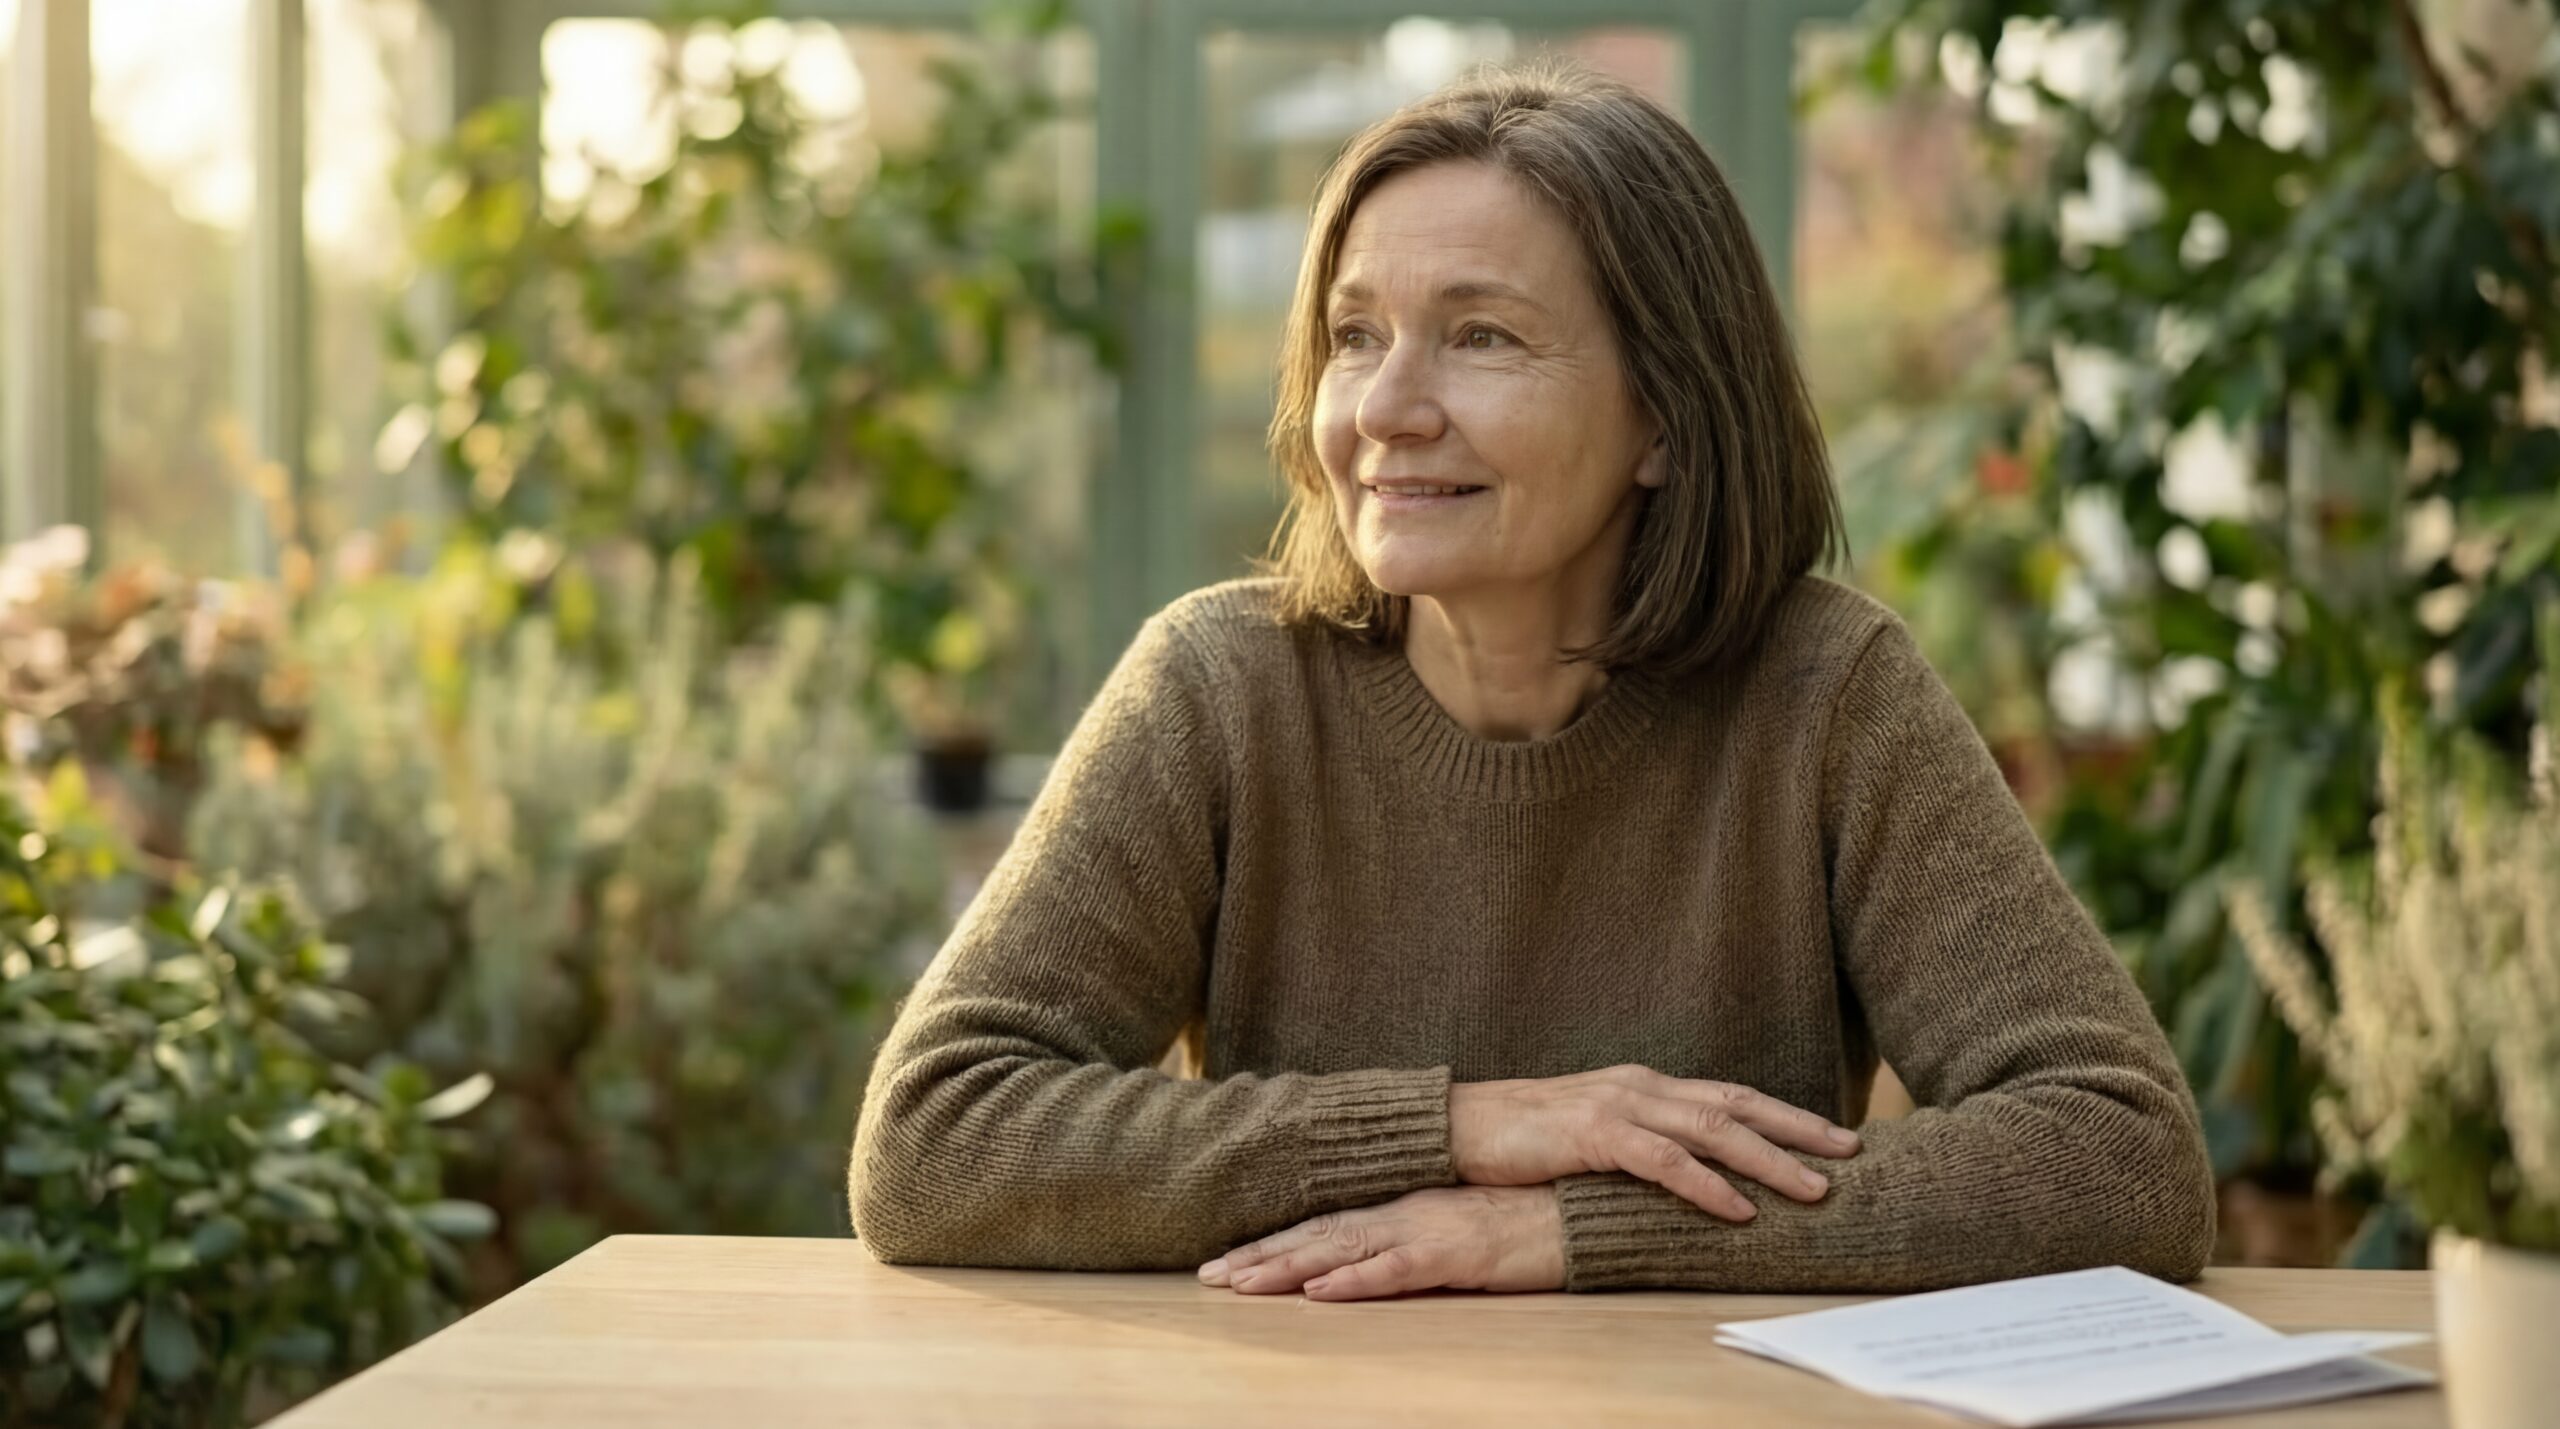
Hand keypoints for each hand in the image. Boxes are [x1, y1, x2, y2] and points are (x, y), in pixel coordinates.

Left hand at [1197, 1186, 1562, 1300]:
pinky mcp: (1455, 1255)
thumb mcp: (1454, 1235)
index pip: (1322, 1227)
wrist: (1579, 1209)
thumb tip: (1368, 1264)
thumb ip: (1411, 1245)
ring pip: (1342, 1250)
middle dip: (1259, 1257)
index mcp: (1399, 1209)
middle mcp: (1402, 1214)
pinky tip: (1321, 1290)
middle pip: (1317, 1236)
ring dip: (1289, 1268)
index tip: (1225, 1263)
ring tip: (1242, 1284)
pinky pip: (1397, 1269)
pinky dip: (1356, 1279)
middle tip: (1208, 1276)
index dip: (1270, 1244)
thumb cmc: (1521, 1226)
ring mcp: (1426, 1232)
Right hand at [1449, 1064, 1859, 1221]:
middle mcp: (1640, 1086)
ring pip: (1712, 1129)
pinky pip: (1663, 1161)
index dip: (1784, 1115)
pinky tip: (1738, 1208)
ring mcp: (1618, 1105)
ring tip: (1814, 1188)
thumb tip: (1688, 1172)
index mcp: (1644, 1085)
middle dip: (1799, 1129)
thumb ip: (1640, 1143)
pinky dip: (1707, 1185)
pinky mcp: (1593, 1133)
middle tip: (1851, 1151)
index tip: (1833, 1136)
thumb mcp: (1593, 1135)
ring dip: (1768, 1160)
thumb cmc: (1522, 1137)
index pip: (1729, 1095)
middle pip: (1736, 1104)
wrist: (1458, 1124)